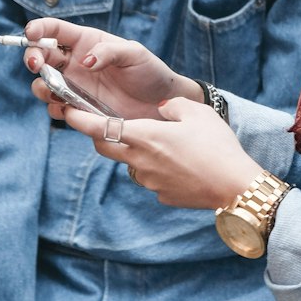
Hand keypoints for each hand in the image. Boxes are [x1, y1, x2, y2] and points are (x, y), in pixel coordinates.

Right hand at [21, 18, 201, 121]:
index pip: (54, 30)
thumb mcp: (135, 54)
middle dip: (31, 57)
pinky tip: (68, 109)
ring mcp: (74, 86)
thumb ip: (109, 52)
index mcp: (86, 42)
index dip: (38, 29)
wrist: (160, 104)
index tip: (30, 33)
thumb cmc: (149, 72)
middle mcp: (74, 63)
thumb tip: (85, 61)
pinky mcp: (78, 109)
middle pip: (40, 56)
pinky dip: (56, 109)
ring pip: (43, 84)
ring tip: (54, 90)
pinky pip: (57, 109)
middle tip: (36, 64)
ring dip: (41, 86)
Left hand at [60, 95, 261, 208]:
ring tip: (162, 142)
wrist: (234, 186)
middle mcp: (139, 160)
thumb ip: (172, 105)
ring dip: (134, 151)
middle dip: (98, 134)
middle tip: (104, 122)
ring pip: (129, 162)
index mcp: (144, 136)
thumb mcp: (197, 112)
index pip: (98, 127)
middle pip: (104, 146)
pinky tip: (178, 163)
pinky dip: (155, 167)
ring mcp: (148, 181)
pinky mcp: (161, 195)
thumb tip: (161, 109)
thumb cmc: (217, 146)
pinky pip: (150, 177)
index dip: (78, 118)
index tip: (66, 110)